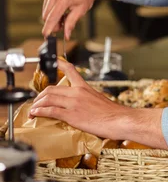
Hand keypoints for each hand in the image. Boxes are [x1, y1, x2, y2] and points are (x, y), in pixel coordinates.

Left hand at [29, 59, 167, 148]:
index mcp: (85, 87)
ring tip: (33, 109)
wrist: (119, 119)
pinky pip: (51, 111)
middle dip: (40, 95)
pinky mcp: (72, 115)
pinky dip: (40, 111)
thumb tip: (84, 104)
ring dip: (37, 104)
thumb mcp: (100, 99)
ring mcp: (74, 103)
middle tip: (37, 101)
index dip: (59, 65)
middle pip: (52, 88)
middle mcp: (78, 92)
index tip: (54, 61)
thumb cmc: (113, 113)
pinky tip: (36, 114)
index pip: (70, 71)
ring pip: (49, 98)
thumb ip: (89, 99)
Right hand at [42, 0, 97, 38]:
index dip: (48, 28)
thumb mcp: (81, 11)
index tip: (46, 36)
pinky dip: (51, 9)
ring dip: (52, 16)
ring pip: (45, 10)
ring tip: (64, 14)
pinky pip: (46, 3)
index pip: (52, 17)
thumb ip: (71, 23)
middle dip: (53, 23)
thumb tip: (66, 35)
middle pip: (46, 15)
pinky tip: (61, 7)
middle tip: (63, 25)